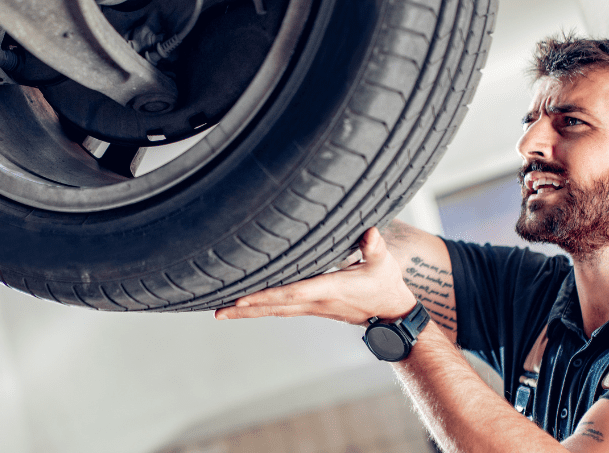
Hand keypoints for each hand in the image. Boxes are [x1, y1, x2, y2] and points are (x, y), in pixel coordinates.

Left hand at [215, 227, 417, 325]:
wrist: (390, 314)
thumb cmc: (385, 285)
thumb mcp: (384, 264)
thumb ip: (375, 247)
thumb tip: (370, 232)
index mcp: (330, 288)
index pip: (292, 292)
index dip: (267, 294)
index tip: (242, 297)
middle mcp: (317, 301)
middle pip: (275, 306)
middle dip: (246, 308)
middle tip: (217, 311)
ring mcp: (313, 307)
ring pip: (275, 310)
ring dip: (248, 311)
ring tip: (222, 311)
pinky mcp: (312, 308)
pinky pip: (282, 309)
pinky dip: (262, 308)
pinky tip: (246, 307)